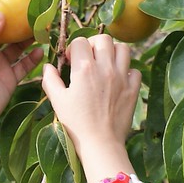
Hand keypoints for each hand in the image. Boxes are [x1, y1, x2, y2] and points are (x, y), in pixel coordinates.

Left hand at [0, 12, 42, 174]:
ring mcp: (0, 64)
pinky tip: (41, 51)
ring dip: (28, 38)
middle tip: (31, 8)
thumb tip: (1, 14)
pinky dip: (33, 58)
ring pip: (17, 46)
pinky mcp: (10, 78)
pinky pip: (24, 65)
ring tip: (41, 27)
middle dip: (17, 20)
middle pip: (4, 30)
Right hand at [41, 34, 140, 182]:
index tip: (70, 60)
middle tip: (88, 57)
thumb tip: (49, 66)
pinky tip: (118, 80)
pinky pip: (134, 70)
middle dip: (93, 43)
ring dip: (113, 52)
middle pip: (104, 38)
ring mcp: (121, 78)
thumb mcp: (57, 101)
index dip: (72, 48)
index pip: (79, 42)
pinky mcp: (133, 89)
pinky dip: (127, 71)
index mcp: (84, 69)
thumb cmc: (76, 124)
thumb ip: (51, 80)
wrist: (100, 143)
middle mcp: (105, 69)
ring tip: (105, 64)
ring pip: (123, 49)